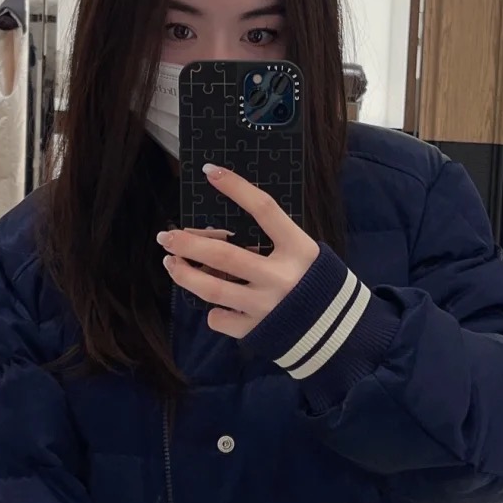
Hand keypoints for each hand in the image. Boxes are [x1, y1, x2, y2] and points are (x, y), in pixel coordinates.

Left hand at [159, 164, 318, 337]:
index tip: (210, 171)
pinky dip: (213, 310)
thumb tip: (215, 235)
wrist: (335, 331)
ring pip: (212, 289)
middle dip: (189, 243)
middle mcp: (281, 277)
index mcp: (298, 249)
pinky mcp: (257, 331)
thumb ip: (270, 243)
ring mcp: (267, 306)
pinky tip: (216, 304)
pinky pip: (220, 318)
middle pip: (224, 255)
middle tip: (167, 236)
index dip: (236, 188)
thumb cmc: (314, 283)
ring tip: (171, 262)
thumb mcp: (303, 254)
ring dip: (184, 273)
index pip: (265, 209)